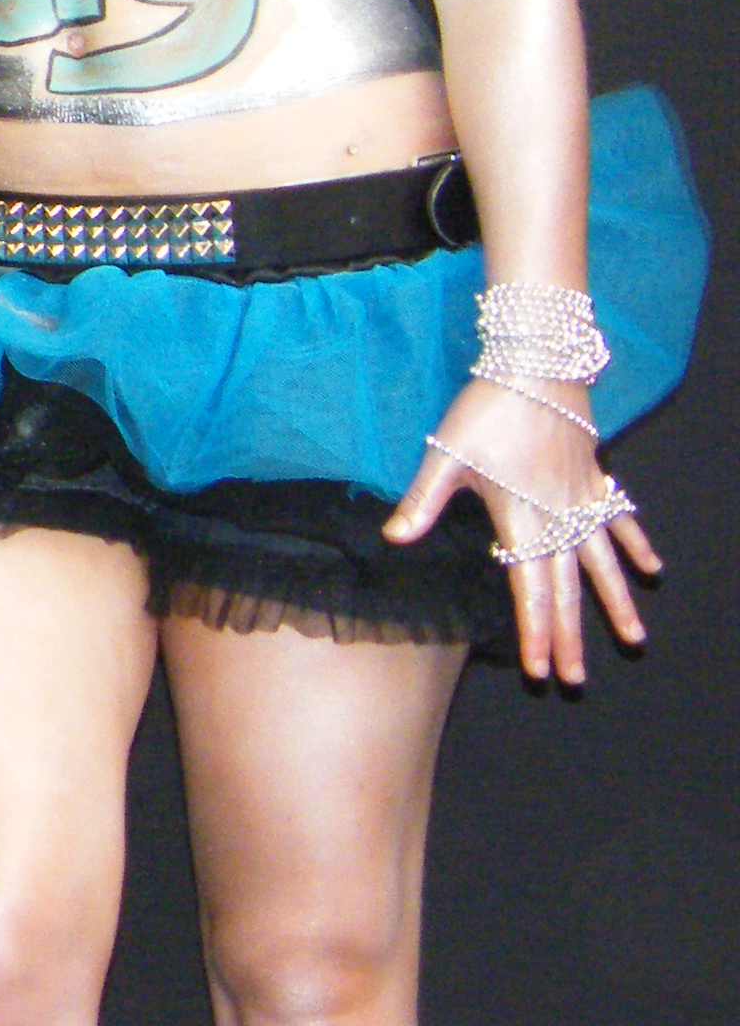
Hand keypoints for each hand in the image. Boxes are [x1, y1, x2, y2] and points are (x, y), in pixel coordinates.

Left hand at [387, 377, 655, 684]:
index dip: (535, 631)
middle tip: (575, 679)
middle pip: (567, 588)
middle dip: (570, 636)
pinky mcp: (594, 479)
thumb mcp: (445, 454)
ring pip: (601, 563)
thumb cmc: (486, 409)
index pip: (529, 589)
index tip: (539, 668)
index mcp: (522, 519)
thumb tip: (394, 537)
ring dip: (616, 602)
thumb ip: (424, 501)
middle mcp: (559, 518)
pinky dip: (635, 544)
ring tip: (633, 639)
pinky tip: (653, 569)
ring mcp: (582, 500)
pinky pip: (620, 520)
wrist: (536, 368)